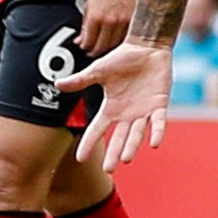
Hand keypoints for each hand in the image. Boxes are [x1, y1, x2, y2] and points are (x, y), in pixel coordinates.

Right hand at [60, 39, 173, 169]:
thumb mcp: (98, 71)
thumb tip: (57, 85)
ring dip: (132, 145)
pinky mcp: (159, 104)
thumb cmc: (123, 59)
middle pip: (119, 137)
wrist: (146, 47)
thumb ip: (80, 81)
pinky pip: (159, 121)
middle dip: (114, 153)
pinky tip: (155, 143)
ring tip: (126, 159)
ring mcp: (144, 111)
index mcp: (112, 108)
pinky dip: (157, 131)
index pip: (98, 129)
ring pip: (137, 133)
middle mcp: (127, 114)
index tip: (80, 158)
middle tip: (109, 169)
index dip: (89, 143)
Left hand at [77, 0, 134, 55]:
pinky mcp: (132, 21)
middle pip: (101, 47)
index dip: (84, 47)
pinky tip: (114, 39)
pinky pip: (125, 37)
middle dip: (94, 51)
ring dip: (107, 48)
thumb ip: (84, 26)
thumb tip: (80, 40)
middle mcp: (109, 21)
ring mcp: (122, 22)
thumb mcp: (88, 7)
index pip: (88, 42)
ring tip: (103, 45)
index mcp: (95, 18)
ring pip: (114, 45)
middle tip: (92, 51)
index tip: (84, 47)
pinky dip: (118, 41)